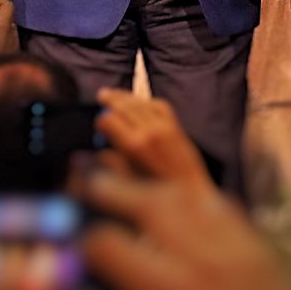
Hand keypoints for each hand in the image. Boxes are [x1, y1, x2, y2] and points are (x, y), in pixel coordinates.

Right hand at [94, 88, 211, 185]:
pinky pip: (160, 106)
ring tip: (116, 93)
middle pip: (124, 106)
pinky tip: (141, 101)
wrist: (191, 195)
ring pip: (141, 103)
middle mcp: (149, 131)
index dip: (101, 120)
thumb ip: (112, 166)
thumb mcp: (129, 182)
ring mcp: (164, 127)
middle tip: (101, 95)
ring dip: (127, 96)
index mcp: (133, 145)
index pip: (110, 120)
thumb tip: (100, 155)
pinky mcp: (176, 128)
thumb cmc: (158, 193)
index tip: (99, 124)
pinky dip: (148, 101)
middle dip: (111, 100)